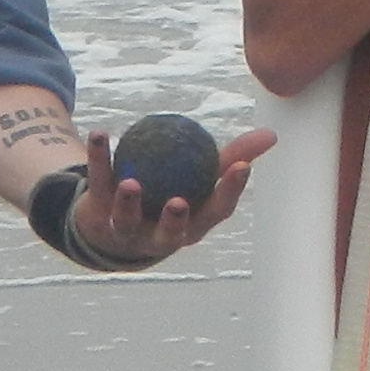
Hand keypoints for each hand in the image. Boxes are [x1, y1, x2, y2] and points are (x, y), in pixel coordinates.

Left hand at [68, 128, 274, 264]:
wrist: (115, 226)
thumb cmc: (171, 196)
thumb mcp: (202, 179)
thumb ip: (233, 157)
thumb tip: (272, 135)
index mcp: (193, 226)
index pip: (215, 212)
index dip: (229, 192)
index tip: (241, 167)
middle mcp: (160, 237)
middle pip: (169, 234)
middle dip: (174, 222)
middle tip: (179, 201)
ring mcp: (126, 230)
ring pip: (125, 220)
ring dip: (127, 202)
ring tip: (131, 182)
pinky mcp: (98, 216)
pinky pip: (98, 184)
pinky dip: (100, 158)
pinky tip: (101, 133)